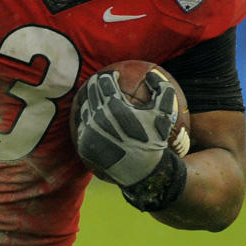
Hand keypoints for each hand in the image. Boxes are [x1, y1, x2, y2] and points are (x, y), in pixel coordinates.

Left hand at [75, 70, 177, 186]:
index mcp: (114, 106)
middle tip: (102, 82)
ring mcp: (88, 131)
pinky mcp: (83, 143)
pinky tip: (93, 117)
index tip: (114, 75)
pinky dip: (87, 119)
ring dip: (90, 100)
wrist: (141, 170)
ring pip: (84, 107)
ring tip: (96, 98)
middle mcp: (98, 117)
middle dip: (96, 83)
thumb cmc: (154, 140)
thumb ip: (162, 89)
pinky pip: (82, 126)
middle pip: (90, 91)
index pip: (104, 82)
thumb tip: (152, 74)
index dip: (108, 75)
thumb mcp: (164, 114)